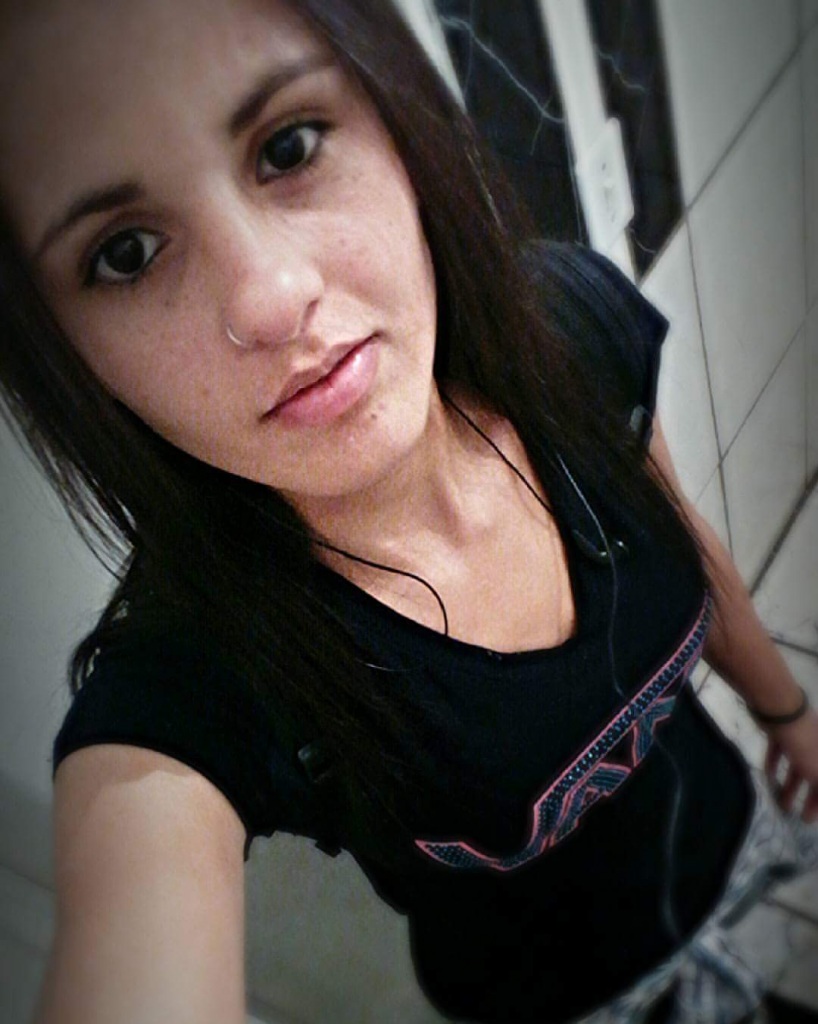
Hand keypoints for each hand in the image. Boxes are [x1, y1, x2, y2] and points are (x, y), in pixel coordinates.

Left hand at [764, 707, 817, 821]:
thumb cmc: (805, 744)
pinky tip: (768, 776)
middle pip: (815, 776)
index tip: (812, 819)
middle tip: (799, 816)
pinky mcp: (780, 731)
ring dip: (791, 784)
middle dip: (809, 797)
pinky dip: (775, 763)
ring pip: (797, 765)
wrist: (780, 710)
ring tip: (780, 802)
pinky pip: (779, 751)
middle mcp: (817, 746)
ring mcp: (799, 738)